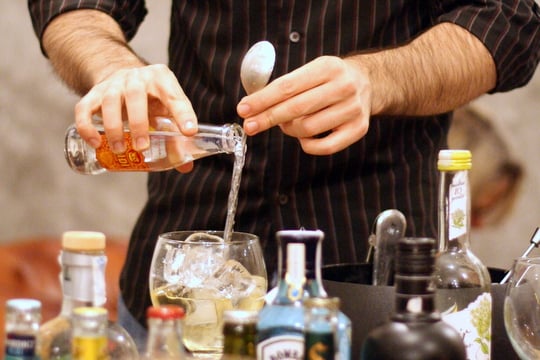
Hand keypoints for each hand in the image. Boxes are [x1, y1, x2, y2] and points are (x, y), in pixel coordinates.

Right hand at [74, 64, 197, 172]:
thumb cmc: (152, 99)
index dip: (183, 114)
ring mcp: (113, 84)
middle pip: (136, 95)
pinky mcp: (94, 93)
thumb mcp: (168, 109)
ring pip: (110, 101)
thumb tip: (185, 166)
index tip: (190, 132)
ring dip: (114, 127)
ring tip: (119, 150)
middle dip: (139, 123)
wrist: (124, 77)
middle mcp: (137, 78)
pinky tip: (95, 143)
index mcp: (161, 79)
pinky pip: (84, 108)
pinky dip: (87, 127)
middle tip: (142, 148)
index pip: (174, 96)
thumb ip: (177, 135)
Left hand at [237, 56, 371, 154]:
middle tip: (250, 126)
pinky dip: (307, 144)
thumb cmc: (331, 80)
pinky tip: (304, 137)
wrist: (370, 84)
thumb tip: (254, 106)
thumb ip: (287, 85)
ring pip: (307, 129)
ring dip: (289, 130)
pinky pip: (324, 147)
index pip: (287, 86)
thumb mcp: (312, 70)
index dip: (262, 100)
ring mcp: (352, 109)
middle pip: (295, 108)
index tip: (243, 109)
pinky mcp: (358, 129)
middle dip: (267, 118)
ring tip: (286, 124)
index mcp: (327, 67)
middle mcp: (343, 87)